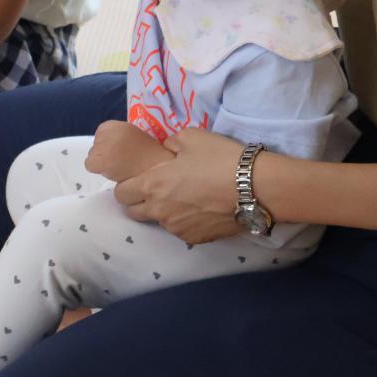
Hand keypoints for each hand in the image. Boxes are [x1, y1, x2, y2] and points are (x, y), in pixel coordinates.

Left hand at [84, 120, 173, 181]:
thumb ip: (115, 137)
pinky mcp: (102, 161)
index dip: (110, 146)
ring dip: (104, 163)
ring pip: (92, 157)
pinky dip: (100, 170)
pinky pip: (90, 165)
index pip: (100, 136)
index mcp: (112, 124)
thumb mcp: (130, 134)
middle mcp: (106, 132)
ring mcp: (103, 146)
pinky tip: (115, 170)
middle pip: (95, 146)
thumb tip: (102, 148)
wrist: (157, 163)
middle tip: (123, 160)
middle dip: (106, 155)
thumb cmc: (147, 152)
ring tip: (122, 165)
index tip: (123, 151)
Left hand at [113, 129, 246, 244]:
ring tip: (184, 198)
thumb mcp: (191, 137)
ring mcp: (176, 228)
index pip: (121, 193)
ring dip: (163, 211)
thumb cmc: (220, 159)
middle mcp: (159, 211)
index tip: (137, 179)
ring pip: (158, 222)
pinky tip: (201, 209)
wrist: (255, 188)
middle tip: (155, 189)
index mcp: (152, 185)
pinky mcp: (195, 239)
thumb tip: (166, 150)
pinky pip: (180, 230)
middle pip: (133, 212)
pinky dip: (184, 221)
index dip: (126, 185)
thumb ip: (170, 143)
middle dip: (138, 201)